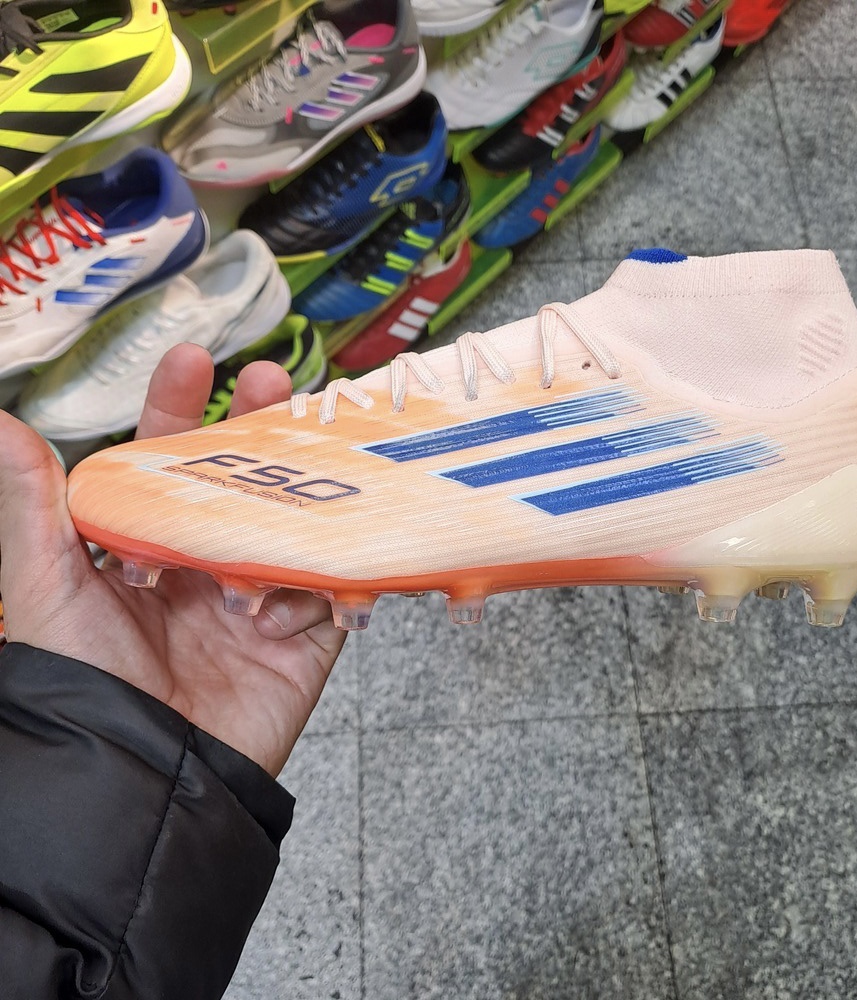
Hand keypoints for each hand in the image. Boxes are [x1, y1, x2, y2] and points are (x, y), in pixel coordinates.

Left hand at [0, 345, 343, 776]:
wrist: (145, 780)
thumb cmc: (85, 686)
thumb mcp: (50, 589)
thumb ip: (33, 507)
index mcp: (152, 542)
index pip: (171, 459)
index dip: (179, 407)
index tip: (191, 359)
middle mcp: (211, 560)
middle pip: (252, 477)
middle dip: (265, 426)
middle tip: (274, 382)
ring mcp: (264, 594)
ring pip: (302, 523)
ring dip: (304, 502)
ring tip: (296, 492)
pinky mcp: (309, 635)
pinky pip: (333, 591)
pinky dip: (315, 591)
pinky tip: (277, 611)